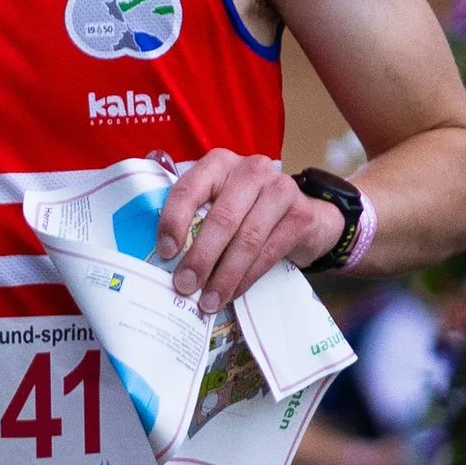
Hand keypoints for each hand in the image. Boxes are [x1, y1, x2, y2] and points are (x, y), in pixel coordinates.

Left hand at [154, 150, 344, 313]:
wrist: (302, 214)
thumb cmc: (247, 211)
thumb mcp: (219, 201)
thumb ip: (194, 217)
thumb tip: (164, 259)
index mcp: (219, 163)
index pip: (190, 188)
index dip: (174, 221)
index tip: (165, 252)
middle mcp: (251, 170)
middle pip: (221, 218)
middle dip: (200, 257)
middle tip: (184, 286)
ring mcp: (280, 189)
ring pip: (247, 239)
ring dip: (225, 275)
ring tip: (208, 300)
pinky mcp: (300, 214)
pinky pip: (269, 252)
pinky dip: (247, 278)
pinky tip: (233, 293)